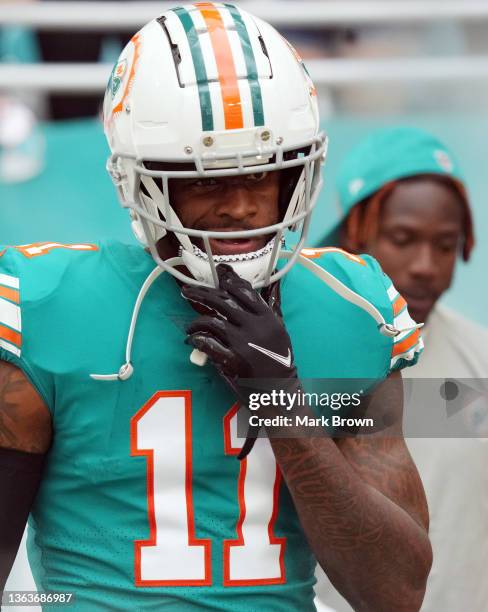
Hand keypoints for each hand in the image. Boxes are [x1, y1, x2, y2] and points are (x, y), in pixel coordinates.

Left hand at [182, 264, 296, 389]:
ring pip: (213, 322)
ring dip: (197, 322)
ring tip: (190, 326)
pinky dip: (197, 340)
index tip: (217, 273)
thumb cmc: (280, 359)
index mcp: (267, 317)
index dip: (228, 280)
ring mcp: (243, 342)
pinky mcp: (233, 360)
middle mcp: (255, 326)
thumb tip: (274, 283)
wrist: (280, 390)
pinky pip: (209, 344)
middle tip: (186, 291)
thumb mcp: (280, 329)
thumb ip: (273, 306)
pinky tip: (192, 340)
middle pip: (223, 302)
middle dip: (201, 294)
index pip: (244, 291)